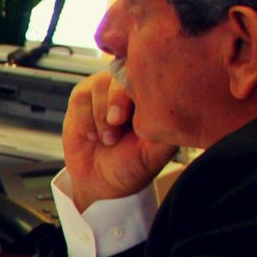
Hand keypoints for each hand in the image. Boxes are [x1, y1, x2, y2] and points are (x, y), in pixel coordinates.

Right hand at [60, 70, 174, 210]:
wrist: (100, 182)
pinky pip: (81, 98)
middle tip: (116, 123)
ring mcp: (104, 92)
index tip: (134, 115)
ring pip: (99, 84)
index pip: (149, 75)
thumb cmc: (131, 166)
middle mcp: (128, 89)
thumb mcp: (155, 152)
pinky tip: (93, 135)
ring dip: (100, 115)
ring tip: (107, 139)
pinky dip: (85, 119)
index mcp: (152, 97)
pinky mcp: (82, 99)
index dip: (138, 90)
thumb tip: (176, 110)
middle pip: (121, 73)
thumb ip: (166, 130)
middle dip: (116, 101)